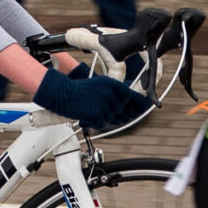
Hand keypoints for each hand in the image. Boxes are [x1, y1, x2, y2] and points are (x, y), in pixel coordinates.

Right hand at [33, 68, 151, 131]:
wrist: (62, 94)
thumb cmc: (79, 90)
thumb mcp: (99, 85)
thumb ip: (114, 92)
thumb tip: (129, 102)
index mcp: (111, 84)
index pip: (131, 96)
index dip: (140, 103)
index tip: (144, 107)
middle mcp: (110, 94)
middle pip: (123, 109)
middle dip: (122, 113)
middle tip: (116, 113)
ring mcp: (104, 105)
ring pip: (114, 118)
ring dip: (109, 118)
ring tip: (97, 111)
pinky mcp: (97, 116)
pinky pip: (104, 123)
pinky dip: (98, 122)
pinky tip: (91, 115)